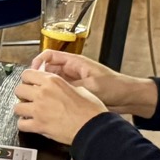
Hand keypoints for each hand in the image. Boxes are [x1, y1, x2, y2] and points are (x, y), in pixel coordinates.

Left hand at [13, 66, 108, 145]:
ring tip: (28, 113)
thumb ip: (63, 86)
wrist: (92, 127)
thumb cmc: (90, 110)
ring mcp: (39, 109)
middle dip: (23, 95)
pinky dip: (24, 125)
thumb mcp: (79, 88)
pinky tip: (30, 124)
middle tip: (29, 99)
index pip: (27, 74)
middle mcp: (43, 93)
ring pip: (17, 107)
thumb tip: (58, 87)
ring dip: (22, 110)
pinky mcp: (38, 125)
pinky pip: (21, 124)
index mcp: (53, 81)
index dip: (27, 80)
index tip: (29, 84)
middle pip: (19, 89)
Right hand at [28, 51, 155, 116]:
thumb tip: (53, 88)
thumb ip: (71, 86)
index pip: (49, 55)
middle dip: (37, 78)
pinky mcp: (76, 92)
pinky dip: (52, 97)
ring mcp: (73, 81)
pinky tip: (48, 104)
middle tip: (30, 88)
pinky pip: (59, 92)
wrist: (128, 97)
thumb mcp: (91, 85)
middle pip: (47, 70)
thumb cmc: (116, 86)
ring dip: (44, 89)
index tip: (31, 73)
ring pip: (51, 82)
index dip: (37, 62)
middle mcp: (72, 70)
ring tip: (37, 97)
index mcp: (75, 62)